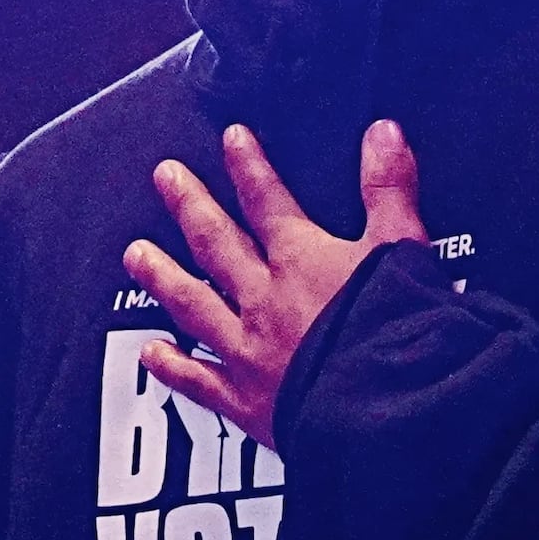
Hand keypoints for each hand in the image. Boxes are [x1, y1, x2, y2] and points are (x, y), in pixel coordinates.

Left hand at [125, 120, 427, 438]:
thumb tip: (383, 132)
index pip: (268, 202)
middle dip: (191, 206)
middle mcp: (264, 300)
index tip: (230, 138)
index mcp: (301, 261)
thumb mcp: (403, 248)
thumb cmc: (399, 329)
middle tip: (164, 177)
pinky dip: (173, 367)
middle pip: (217, 244)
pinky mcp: (248, 400)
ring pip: (193, 305)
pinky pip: (200, 380)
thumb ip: (388, 189)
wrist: (387, 407)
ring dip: (162, 277)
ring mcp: (250, 350)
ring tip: (135, 255)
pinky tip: (151, 354)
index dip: (249, 167)